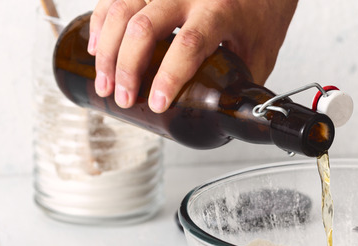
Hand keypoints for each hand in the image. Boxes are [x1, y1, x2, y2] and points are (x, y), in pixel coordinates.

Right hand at [88, 0, 297, 111]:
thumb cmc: (261, 17)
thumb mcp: (260, 55)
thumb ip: (240, 85)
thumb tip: (224, 122)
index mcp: (221, 12)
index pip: (188, 44)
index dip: (168, 76)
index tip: (156, 103)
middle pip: (145, 27)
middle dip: (127, 67)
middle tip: (122, 98)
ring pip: (124, 8)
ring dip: (108, 49)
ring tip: (105, 83)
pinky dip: (101, 22)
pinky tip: (96, 48)